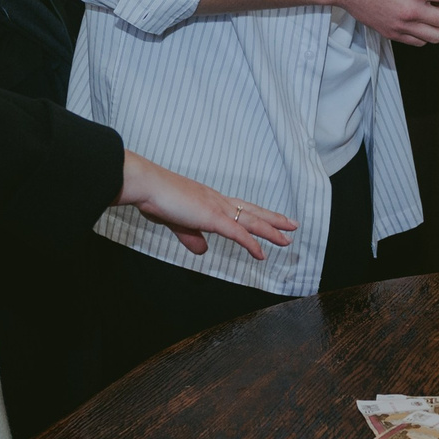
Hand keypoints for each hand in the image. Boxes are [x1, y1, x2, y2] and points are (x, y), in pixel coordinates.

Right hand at [118, 150, 296, 259]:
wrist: (146, 185)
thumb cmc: (156, 198)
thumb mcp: (176, 222)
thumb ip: (190, 237)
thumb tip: (203, 250)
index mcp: (209, 200)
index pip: (239, 208)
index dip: (256, 215)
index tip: (270, 219)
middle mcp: (217, 201)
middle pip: (252, 211)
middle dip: (274, 219)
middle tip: (292, 225)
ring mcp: (217, 208)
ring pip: (251, 221)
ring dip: (271, 230)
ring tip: (287, 238)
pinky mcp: (212, 217)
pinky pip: (238, 233)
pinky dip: (252, 244)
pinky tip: (262, 254)